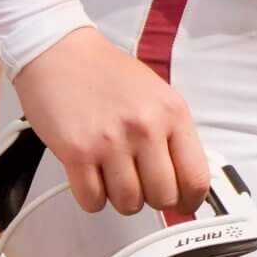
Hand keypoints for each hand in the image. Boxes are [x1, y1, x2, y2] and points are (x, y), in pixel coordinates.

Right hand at [12, 26, 213, 214]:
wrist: (60, 53)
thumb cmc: (107, 73)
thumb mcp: (157, 94)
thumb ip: (173, 134)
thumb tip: (185, 177)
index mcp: (172, 113)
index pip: (196, 177)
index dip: (190, 199)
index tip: (183, 203)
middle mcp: (145, 128)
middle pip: (163, 197)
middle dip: (153, 200)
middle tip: (142, 187)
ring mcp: (111, 142)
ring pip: (129, 203)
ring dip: (121, 199)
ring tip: (114, 177)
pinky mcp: (77, 152)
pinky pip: (93, 200)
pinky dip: (93, 197)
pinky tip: (91, 176)